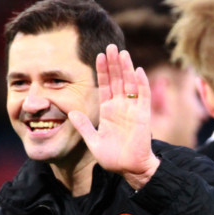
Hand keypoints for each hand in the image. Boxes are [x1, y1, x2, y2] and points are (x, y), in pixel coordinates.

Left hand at [68, 44, 159, 189]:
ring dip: (126, 69)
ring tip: (121, 53)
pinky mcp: (142, 116)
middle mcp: (120, 107)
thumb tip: (71, 113)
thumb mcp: (92, 140)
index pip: (104, 86)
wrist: (128, 169)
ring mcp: (132, 110)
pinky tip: (137, 71)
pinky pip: (143, 97)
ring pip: (129, 84)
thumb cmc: (112, 157)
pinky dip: (140, 84)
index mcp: (108, 111)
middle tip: (110, 46)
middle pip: (116, 80)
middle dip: (113, 64)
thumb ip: (83, 126)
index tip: (98, 56)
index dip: (102, 71)